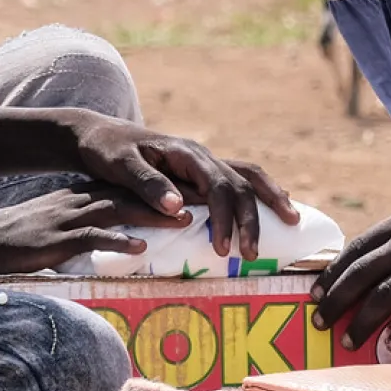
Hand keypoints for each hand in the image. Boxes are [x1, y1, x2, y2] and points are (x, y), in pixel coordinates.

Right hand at [0, 183, 177, 274]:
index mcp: (82, 197)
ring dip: (153, 216)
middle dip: (167, 198)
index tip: (192, 193)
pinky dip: (117, 242)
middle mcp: (80, 202)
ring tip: (185, 221)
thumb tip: (117, 238)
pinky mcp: (58, 239)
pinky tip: (140, 249)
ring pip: (119, 211)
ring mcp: (70, 219)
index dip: (161, 190)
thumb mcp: (60, 227)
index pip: (128, 188)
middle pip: (132, 194)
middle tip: (204, 201)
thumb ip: (88, 228)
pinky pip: (92, 239)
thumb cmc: (22, 239)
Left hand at [64, 114, 296, 259]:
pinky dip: (259, 192)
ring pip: (248, 176)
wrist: (97, 136)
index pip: (219, 185)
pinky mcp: (199, 171)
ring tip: (292, 220)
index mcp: (185, 153)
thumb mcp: (121, 166)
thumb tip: (180, 208)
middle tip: (251, 254)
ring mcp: (203, 162)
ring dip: (269, 199)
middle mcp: (201, 155)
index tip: (222, 248)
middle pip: (240, 184)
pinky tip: (273, 207)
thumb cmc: (106, 151)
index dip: (224, 217)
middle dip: (250, 219)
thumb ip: (149, 184)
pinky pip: (238, 179)